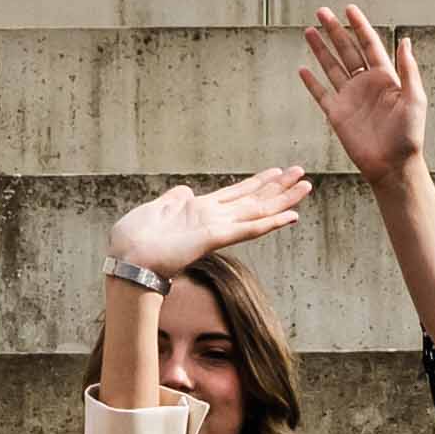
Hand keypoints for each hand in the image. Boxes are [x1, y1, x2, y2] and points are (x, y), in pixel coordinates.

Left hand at [110, 165, 309, 286]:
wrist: (128, 262)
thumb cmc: (135, 241)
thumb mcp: (155, 211)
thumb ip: (173, 201)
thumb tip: (184, 190)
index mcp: (200, 211)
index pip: (235, 194)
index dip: (257, 183)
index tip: (276, 172)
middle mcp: (214, 220)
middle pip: (254, 201)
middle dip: (279, 188)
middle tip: (304, 176)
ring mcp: (216, 230)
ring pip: (258, 212)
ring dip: (283, 200)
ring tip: (306, 187)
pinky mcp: (214, 238)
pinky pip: (248, 230)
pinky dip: (271, 223)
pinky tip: (291, 215)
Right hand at [295, 5, 427, 179]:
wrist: (393, 166)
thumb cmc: (409, 135)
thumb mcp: (415, 99)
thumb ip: (408, 70)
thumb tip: (405, 40)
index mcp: (385, 77)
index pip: (369, 44)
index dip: (359, 26)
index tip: (349, 8)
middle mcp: (365, 83)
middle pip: (346, 50)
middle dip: (334, 30)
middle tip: (321, 11)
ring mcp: (350, 98)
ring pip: (331, 67)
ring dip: (320, 49)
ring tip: (309, 30)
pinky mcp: (337, 115)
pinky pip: (321, 94)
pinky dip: (311, 83)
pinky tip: (303, 69)